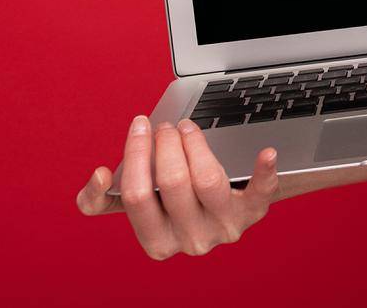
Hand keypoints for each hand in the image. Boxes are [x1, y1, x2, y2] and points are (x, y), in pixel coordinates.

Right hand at [74, 115, 279, 259]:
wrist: (225, 208)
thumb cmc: (175, 201)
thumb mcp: (141, 205)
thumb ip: (105, 198)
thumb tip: (99, 176)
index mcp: (157, 242)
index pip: (136, 197)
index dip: (135, 156)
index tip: (139, 125)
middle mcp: (192, 241)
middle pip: (172, 183)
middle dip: (165, 144)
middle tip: (163, 125)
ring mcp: (225, 227)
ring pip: (207, 179)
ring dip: (195, 144)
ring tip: (187, 127)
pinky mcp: (254, 211)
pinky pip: (260, 190)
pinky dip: (264, 171)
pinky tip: (266, 153)